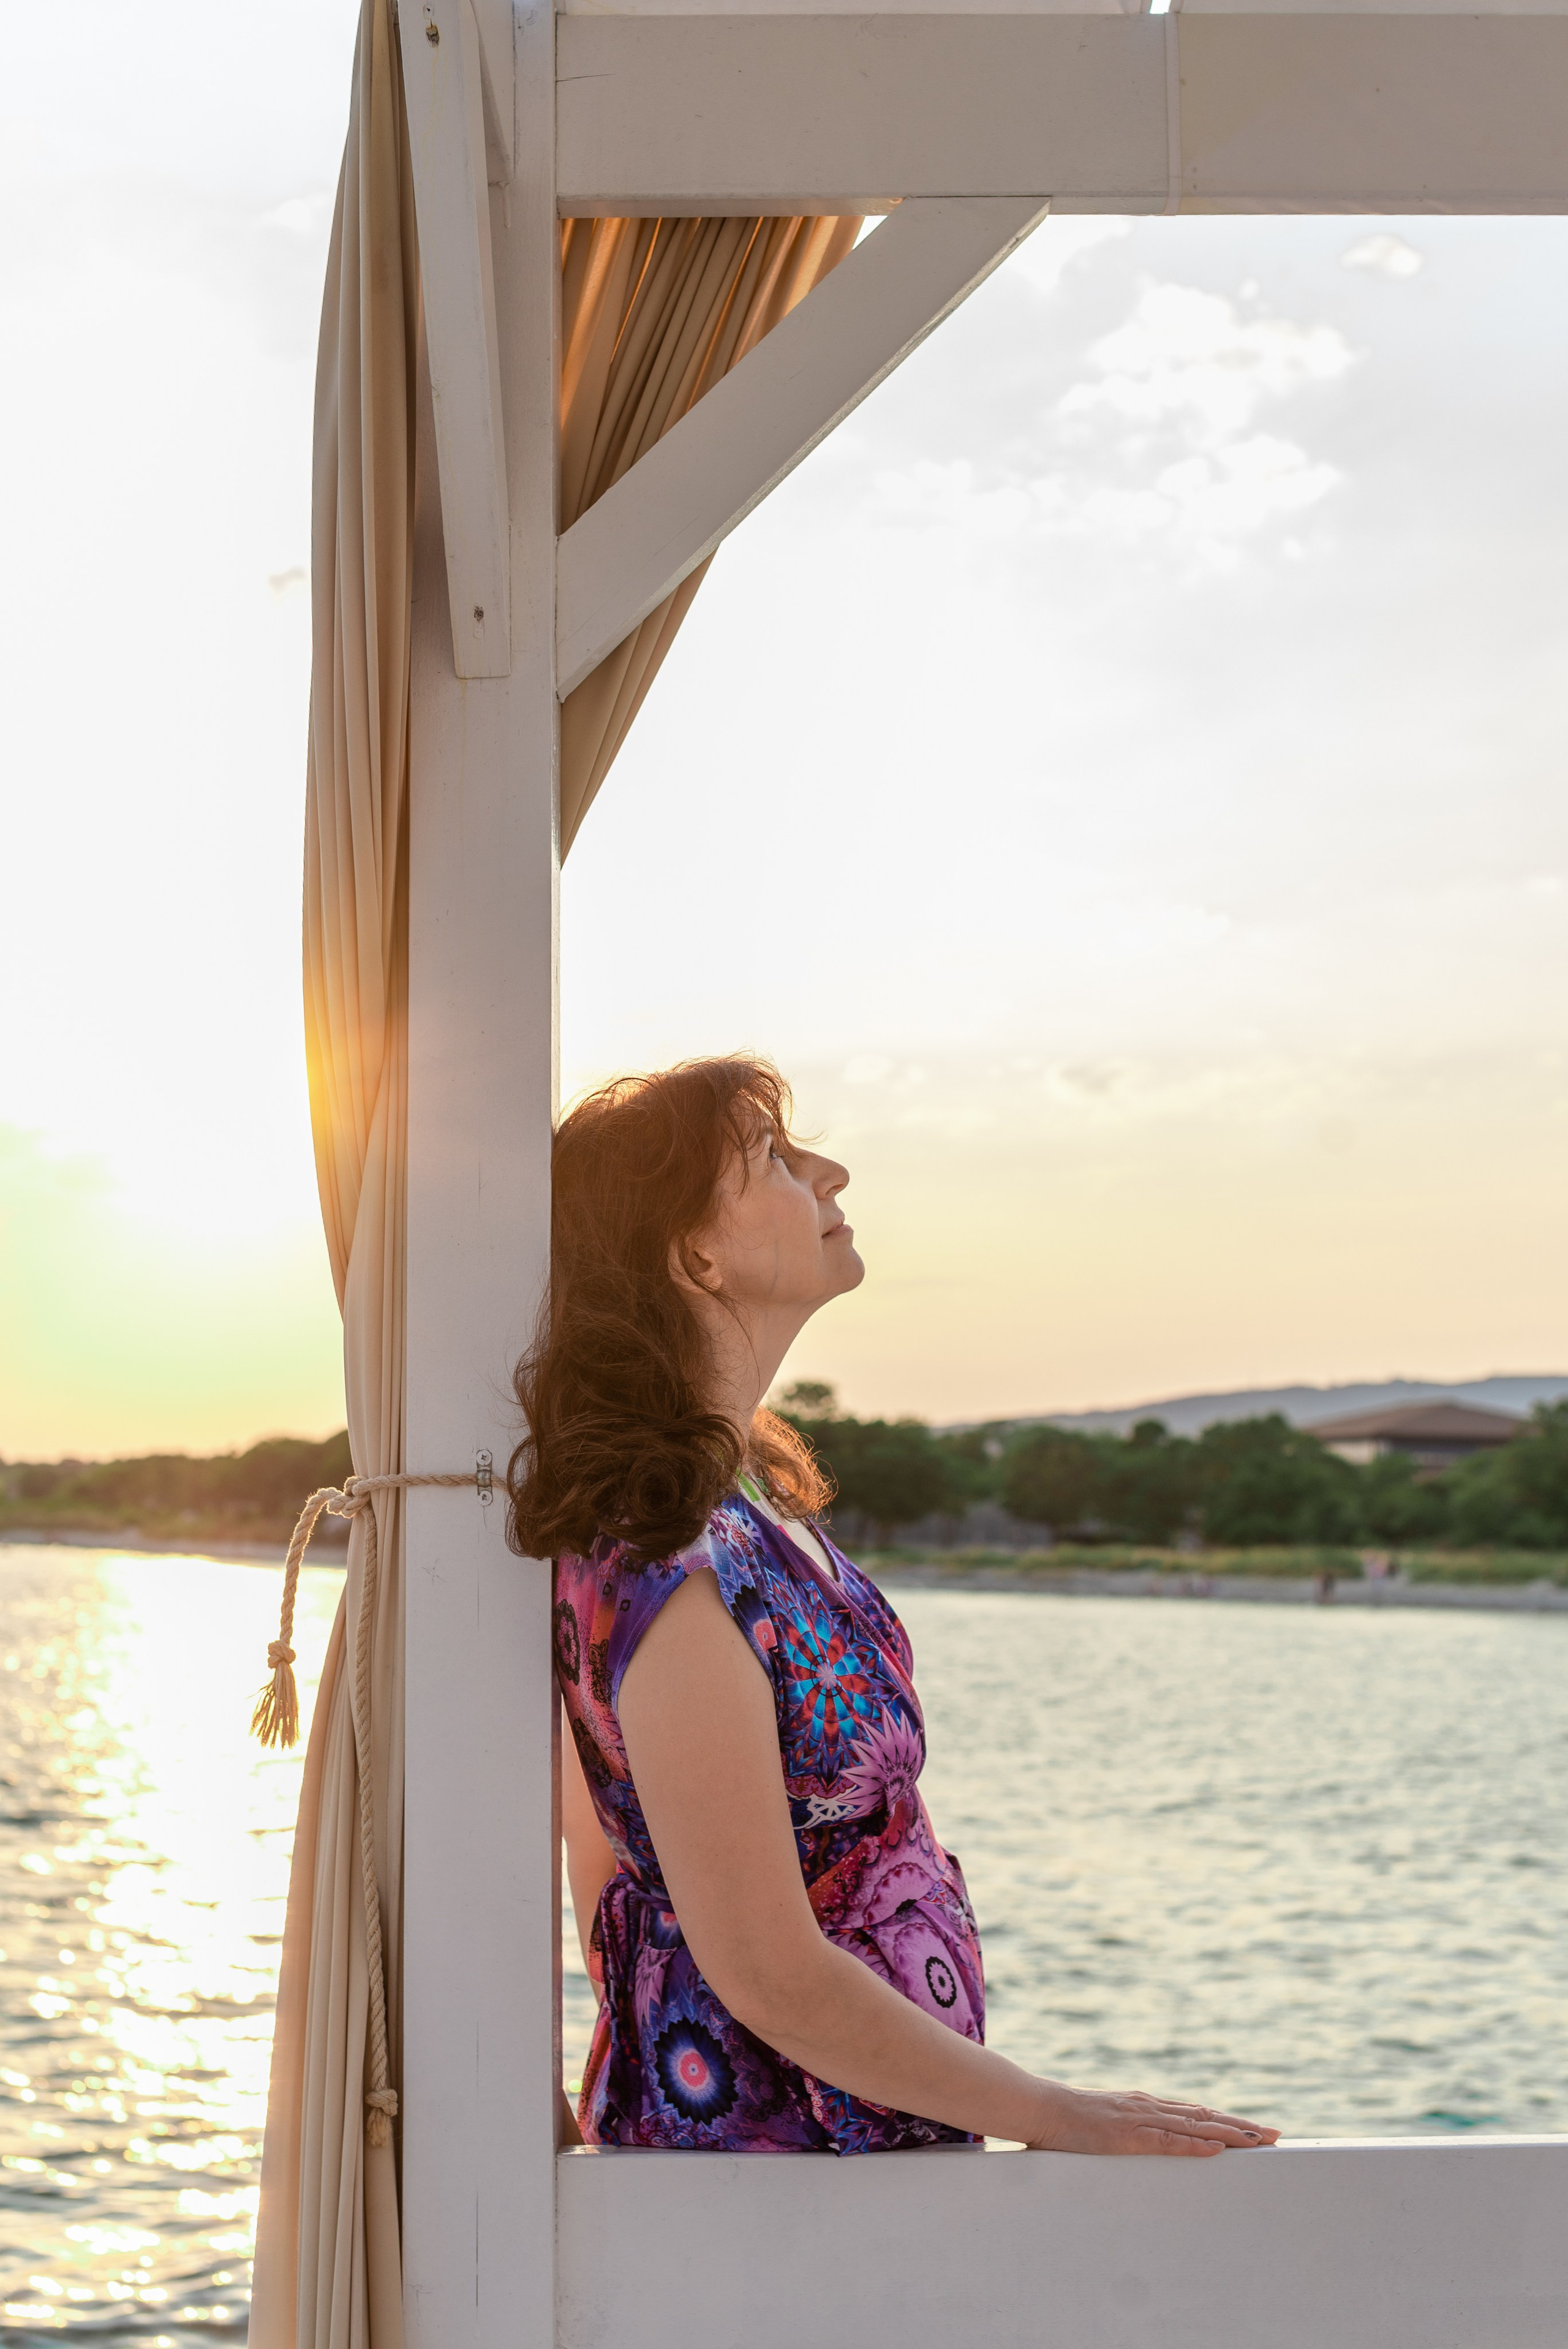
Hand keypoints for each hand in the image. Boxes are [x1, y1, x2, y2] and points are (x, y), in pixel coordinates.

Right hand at [1024, 2084, 1279, 2156]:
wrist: (1038, 2107)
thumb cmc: (1065, 2122)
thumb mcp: (1102, 2127)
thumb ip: (1122, 2134)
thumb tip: (1132, 2146)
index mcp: (1144, 2106)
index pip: (1195, 2114)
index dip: (1226, 2121)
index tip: (1254, 2129)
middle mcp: (1148, 2107)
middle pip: (1205, 2117)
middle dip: (1242, 2127)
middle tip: (1276, 2135)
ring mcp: (1139, 2119)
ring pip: (1195, 2127)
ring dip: (1230, 2134)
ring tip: (1261, 2142)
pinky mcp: (1127, 2136)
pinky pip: (1168, 2142)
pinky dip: (1195, 2145)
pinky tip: (1217, 2150)